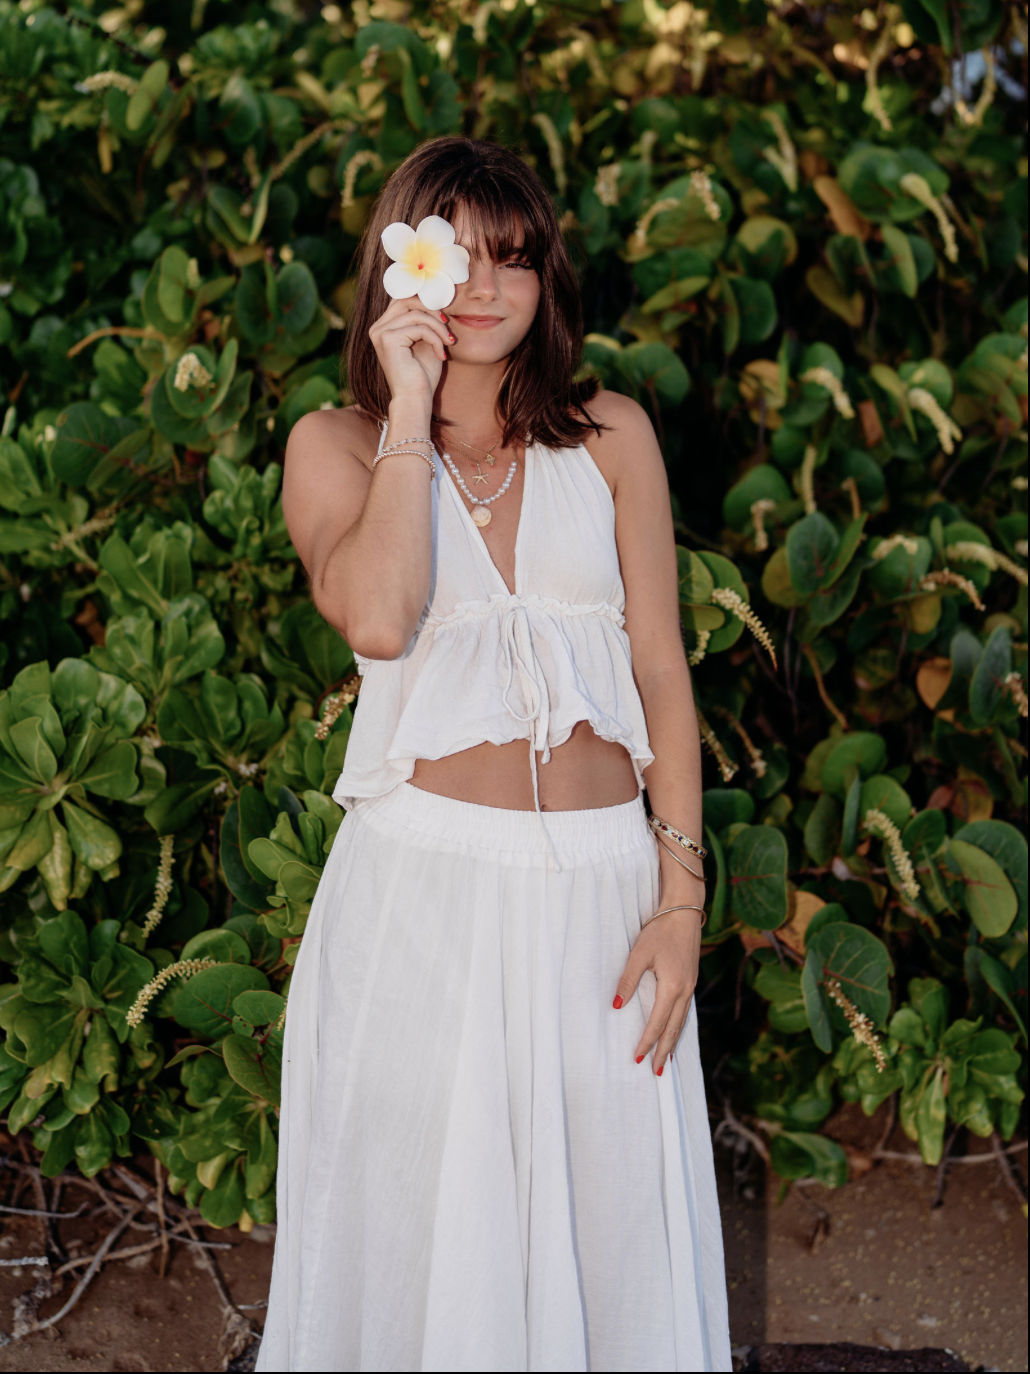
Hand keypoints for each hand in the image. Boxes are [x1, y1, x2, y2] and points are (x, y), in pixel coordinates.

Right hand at [369, 297, 453, 403]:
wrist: (415, 401)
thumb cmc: (422, 376)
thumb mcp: (426, 341)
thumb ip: (425, 320)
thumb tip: (437, 297)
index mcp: (384, 327)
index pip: (404, 300)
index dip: (426, 303)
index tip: (444, 319)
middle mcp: (378, 328)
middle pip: (408, 300)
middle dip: (433, 311)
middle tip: (447, 328)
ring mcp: (380, 332)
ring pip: (417, 313)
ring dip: (438, 327)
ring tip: (448, 343)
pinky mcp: (388, 339)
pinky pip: (420, 327)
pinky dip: (436, 339)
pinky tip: (441, 355)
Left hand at [613, 882, 703, 1074]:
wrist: (684, 911)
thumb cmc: (660, 929)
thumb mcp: (640, 953)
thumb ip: (628, 980)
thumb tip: (616, 1005)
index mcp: (673, 987)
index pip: (658, 1023)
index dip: (647, 1042)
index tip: (638, 1058)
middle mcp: (685, 990)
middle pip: (674, 1029)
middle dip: (663, 1051)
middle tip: (655, 1072)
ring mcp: (691, 986)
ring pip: (682, 1022)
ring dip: (672, 1041)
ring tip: (666, 1060)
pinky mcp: (691, 980)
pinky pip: (685, 1011)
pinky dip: (679, 1026)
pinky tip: (674, 1031)